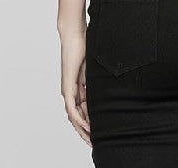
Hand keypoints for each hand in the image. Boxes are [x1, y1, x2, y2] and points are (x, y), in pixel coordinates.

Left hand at [60, 27, 91, 145]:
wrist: (74, 35)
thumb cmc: (84, 47)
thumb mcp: (94, 68)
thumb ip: (98, 80)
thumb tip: (110, 86)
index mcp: (78, 87)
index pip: (84, 110)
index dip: (91, 122)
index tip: (98, 133)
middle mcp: (71, 91)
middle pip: (77, 117)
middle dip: (86, 131)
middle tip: (94, 144)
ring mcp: (68, 90)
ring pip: (74, 116)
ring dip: (82, 129)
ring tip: (91, 140)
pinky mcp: (67, 87)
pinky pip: (72, 108)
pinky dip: (79, 119)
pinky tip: (86, 126)